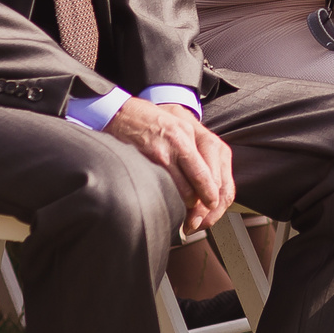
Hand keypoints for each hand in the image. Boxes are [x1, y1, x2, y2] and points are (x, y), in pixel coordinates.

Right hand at [105, 98, 235, 231]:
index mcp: (192, 133)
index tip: (212, 207)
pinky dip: (171, 201)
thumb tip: (205, 180)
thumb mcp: (175, 125)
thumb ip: (191, 148)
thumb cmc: (147, 121)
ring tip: (186, 218)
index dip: (215, 195)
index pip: (212, 171)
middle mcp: (183, 142)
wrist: (118, 113)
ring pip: (187, 190)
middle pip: (205, 182)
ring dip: (188, 208)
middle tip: (199, 220)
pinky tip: (169, 207)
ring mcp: (167, 152)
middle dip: (204, 206)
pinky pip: (167, 188)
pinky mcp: (150, 161)